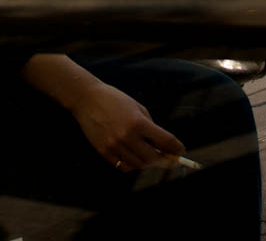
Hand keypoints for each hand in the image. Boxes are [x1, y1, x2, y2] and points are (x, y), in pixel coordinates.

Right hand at [69, 81, 184, 171]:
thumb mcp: (136, 107)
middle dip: (166, 160)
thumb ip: (150, 125)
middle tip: (169, 158)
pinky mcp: (104, 151)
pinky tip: (133, 155)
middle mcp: (127, 136)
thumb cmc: (113, 99)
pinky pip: (124, 166)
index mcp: (138, 122)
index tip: (180, 150)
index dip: (177, 148)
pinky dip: (132, 164)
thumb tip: (163, 144)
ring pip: (140, 165)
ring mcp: (115, 145)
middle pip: (155, 159)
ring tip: (149, 155)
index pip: (166, 142)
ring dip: (148, 162)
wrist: (85, 98)